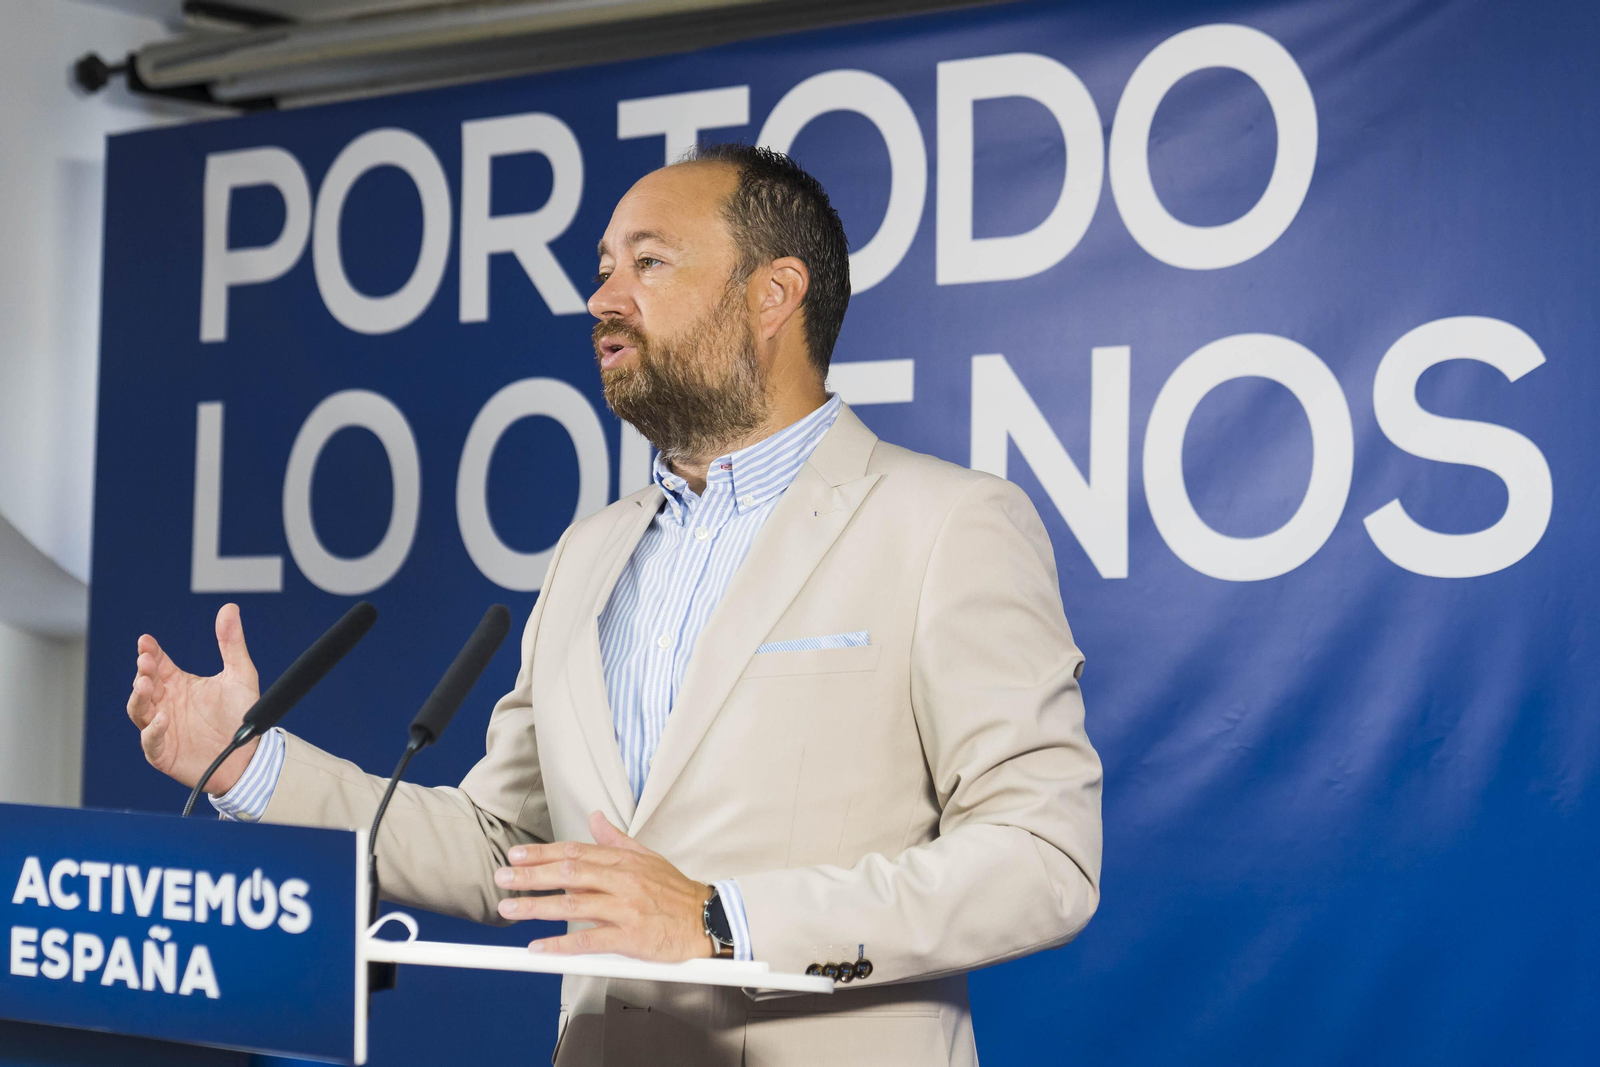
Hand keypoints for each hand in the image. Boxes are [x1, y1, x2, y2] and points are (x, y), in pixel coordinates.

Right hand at [127, 603, 260, 793]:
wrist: (249, 755)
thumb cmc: (240, 715)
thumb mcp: (240, 675)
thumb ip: (232, 643)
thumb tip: (229, 608)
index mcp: (178, 684)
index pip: (157, 663)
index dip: (149, 652)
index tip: (146, 641)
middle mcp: (166, 703)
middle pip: (144, 684)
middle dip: (143, 671)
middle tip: (146, 660)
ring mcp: (162, 728)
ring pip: (139, 710)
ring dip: (139, 697)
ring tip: (145, 683)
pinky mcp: (164, 752)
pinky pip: (151, 741)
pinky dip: (153, 731)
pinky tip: (163, 719)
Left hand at [494, 811, 713, 960]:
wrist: (707, 919)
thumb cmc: (675, 891)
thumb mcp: (647, 857)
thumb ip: (617, 839)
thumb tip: (596, 818)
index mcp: (623, 861)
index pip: (575, 852)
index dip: (542, 853)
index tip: (516, 856)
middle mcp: (622, 881)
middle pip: (569, 874)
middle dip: (531, 875)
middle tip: (502, 878)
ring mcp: (625, 909)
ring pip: (574, 906)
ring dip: (537, 907)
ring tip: (509, 909)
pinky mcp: (630, 937)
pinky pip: (590, 942)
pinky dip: (562, 945)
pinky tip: (539, 948)